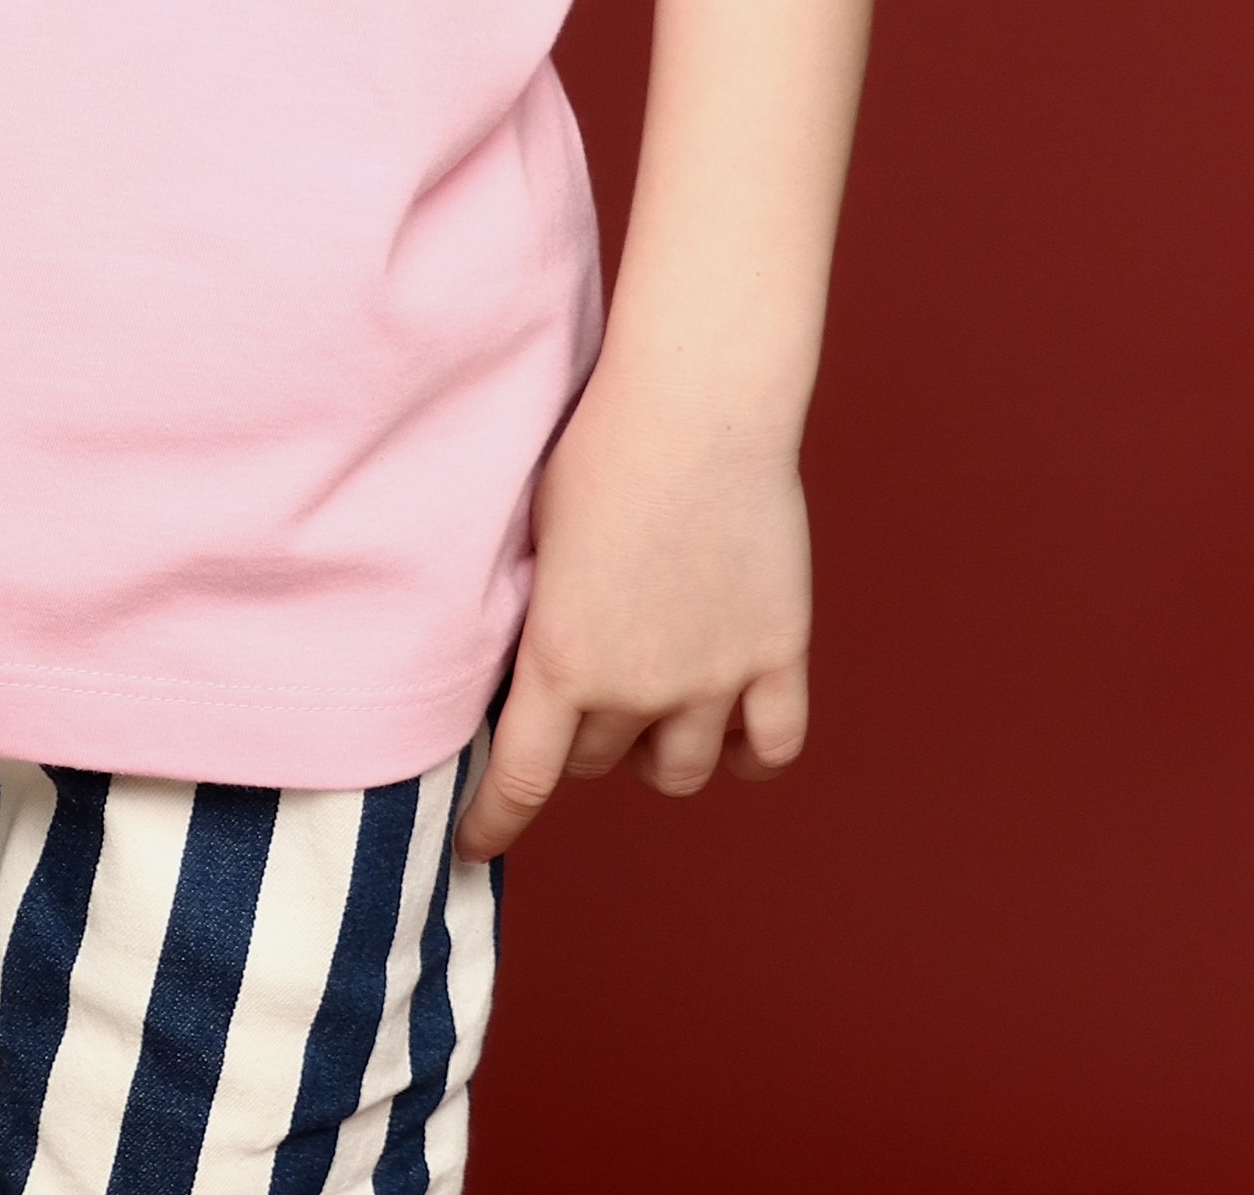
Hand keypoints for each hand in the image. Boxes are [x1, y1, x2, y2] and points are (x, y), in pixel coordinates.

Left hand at [455, 369, 813, 859]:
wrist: (697, 405)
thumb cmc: (599, 448)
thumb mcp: (535, 538)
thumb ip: (536, 618)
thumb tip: (526, 669)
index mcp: (563, 661)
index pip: (520, 782)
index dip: (494, 823)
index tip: (475, 848)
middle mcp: (638, 690)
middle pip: (599, 761)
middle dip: (585, 735)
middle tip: (587, 684)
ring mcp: (715, 680)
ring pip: (679, 769)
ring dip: (659, 748)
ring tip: (654, 699)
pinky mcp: (778, 656)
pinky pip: (770, 748)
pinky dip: (748, 751)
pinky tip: (731, 726)